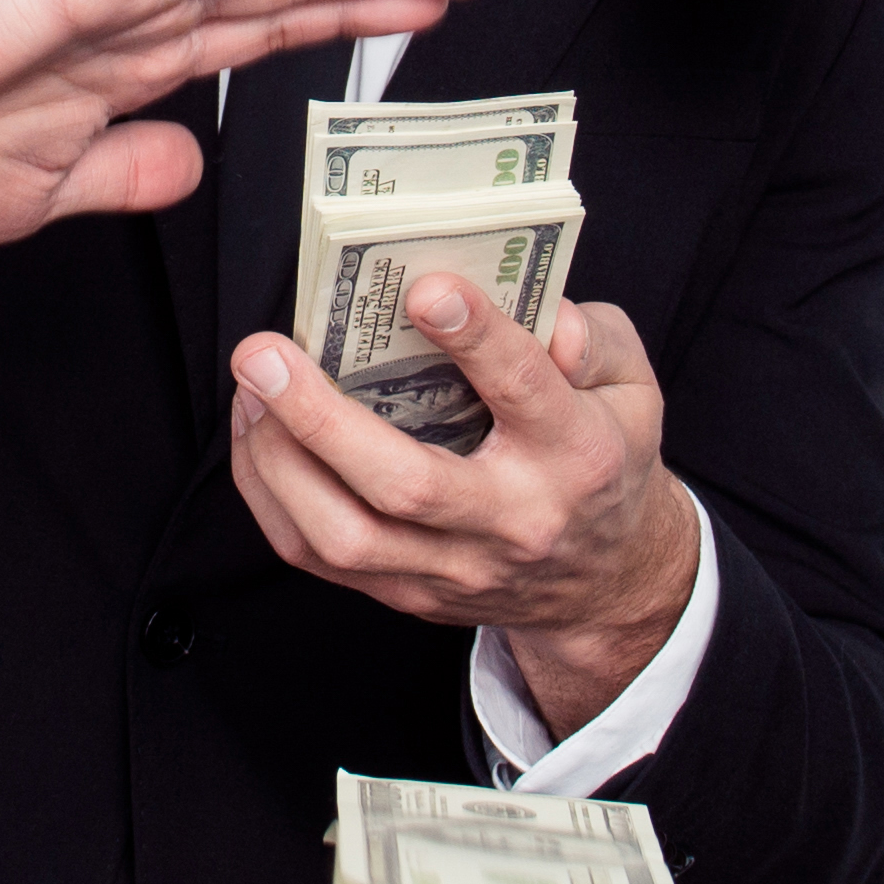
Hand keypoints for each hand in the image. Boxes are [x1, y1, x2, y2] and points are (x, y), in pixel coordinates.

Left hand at [225, 286, 698, 735]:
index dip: (475, 337)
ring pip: (345, 535)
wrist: (605, 582)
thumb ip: (594, 340)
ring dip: (279, 460)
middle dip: (320, 417)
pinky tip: (258, 437)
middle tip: (264, 353)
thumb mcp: (632, 387)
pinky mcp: (409, 595)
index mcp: (576, 456)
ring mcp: (454, 569)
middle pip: (406, 486)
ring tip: (251, 389)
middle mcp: (511, 521)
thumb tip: (544, 316)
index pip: (525, 393)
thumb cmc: (606, 462)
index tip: (423, 289)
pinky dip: (272, 495)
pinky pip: (319, 557)